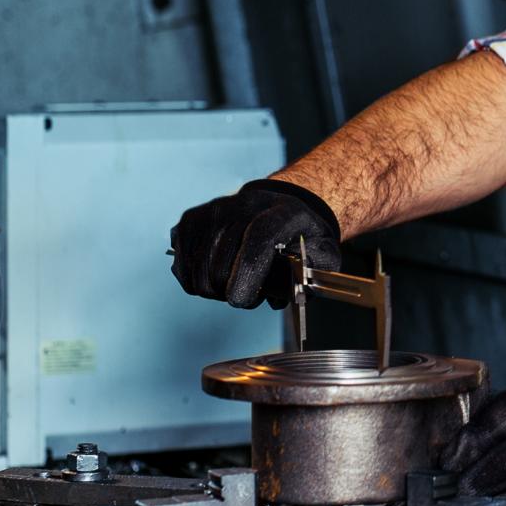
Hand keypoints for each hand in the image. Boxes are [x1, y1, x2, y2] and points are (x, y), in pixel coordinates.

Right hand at [169, 179, 340, 308]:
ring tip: (236, 281)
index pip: (256, 240)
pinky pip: (182, 267)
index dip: (246, 276)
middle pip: (221, 263)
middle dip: (234, 291)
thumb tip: (278, 295)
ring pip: (197, 270)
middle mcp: (244, 205)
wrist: (281, 204)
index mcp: (281, 212)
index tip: (242, 301)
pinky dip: (196, 280)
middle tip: (251, 291)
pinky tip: (216, 272)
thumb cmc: (301, 235)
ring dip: (215, 289)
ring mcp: (213, 211)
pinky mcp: (191, 220)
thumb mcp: (323, 252)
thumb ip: (309, 274)